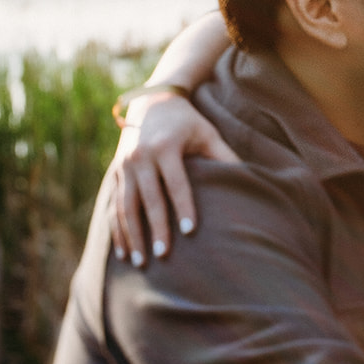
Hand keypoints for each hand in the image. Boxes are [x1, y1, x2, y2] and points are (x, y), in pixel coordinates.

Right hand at [109, 92, 238, 264]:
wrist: (151, 101)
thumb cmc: (187, 122)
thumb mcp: (207, 133)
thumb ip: (224, 156)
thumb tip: (249, 180)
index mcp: (166, 147)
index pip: (176, 183)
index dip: (184, 207)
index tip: (191, 231)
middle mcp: (141, 156)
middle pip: (149, 199)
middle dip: (155, 229)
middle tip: (163, 256)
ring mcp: (125, 165)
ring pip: (126, 207)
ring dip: (132, 236)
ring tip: (140, 263)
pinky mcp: (116, 172)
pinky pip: (114, 205)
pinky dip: (118, 230)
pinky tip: (123, 252)